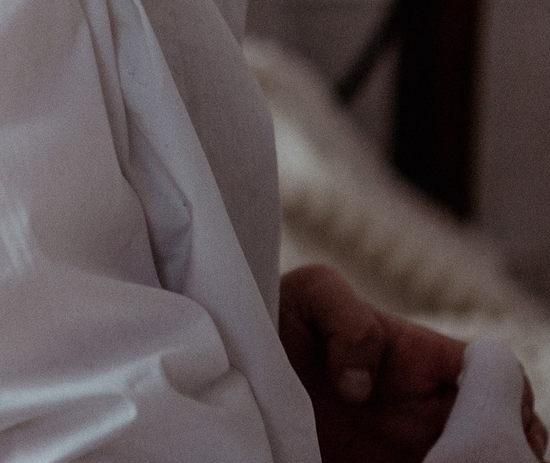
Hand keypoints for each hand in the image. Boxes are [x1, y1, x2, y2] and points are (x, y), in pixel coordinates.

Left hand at [280, 264, 546, 461]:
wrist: (227, 352)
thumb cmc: (275, 311)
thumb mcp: (310, 292)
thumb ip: (350, 320)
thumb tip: (361, 385)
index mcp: (423, 359)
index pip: (497, 378)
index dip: (513, 401)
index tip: (499, 425)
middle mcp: (421, 406)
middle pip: (489, 434)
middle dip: (496, 450)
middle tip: (469, 460)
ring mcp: (399, 442)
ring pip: (460, 461)